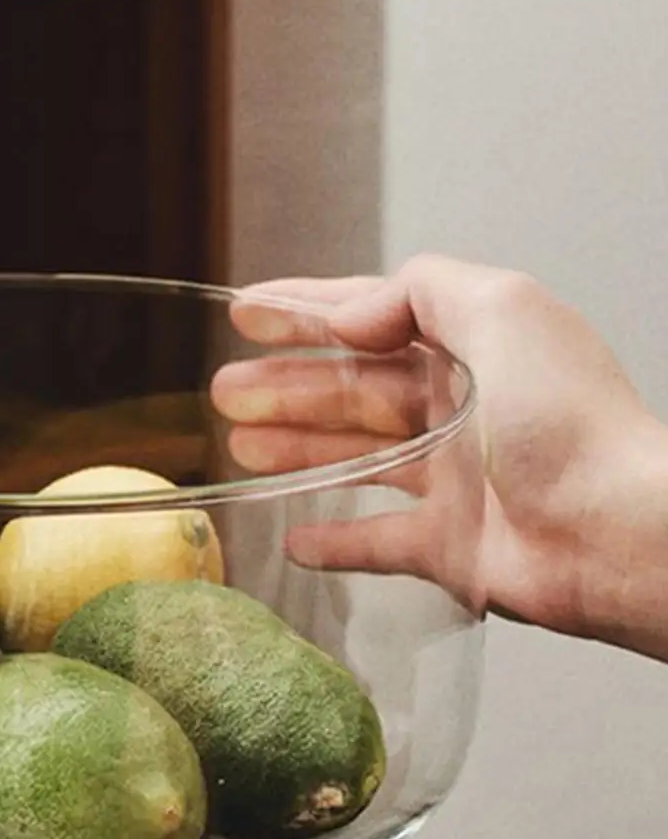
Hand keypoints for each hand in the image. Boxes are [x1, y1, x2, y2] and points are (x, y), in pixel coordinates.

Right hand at [213, 255, 667, 655]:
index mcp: (476, 346)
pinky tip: (295, 535)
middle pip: (353, 391)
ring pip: (355, 458)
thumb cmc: (568, 422)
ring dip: (295, 448)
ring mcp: (454, 480)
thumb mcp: (501, 312)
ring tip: (237, 445)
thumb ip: (419, 291)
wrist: (617, 534)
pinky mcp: (450, 547)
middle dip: (285, 385)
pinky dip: (336, 540)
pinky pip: (378, 542)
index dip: (307, 310)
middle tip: (222, 389)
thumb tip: (352, 315)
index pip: (374, 317)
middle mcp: (463, 408)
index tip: (246, 310)